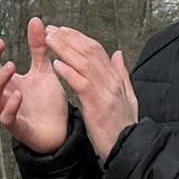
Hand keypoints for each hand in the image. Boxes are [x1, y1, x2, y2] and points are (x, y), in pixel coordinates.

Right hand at [0, 19, 70, 153]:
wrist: (60, 131)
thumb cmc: (48, 102)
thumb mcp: (44, 69)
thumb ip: (37, 47)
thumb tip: (35, 20)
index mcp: (7, 81)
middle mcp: (4, 94)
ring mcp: (8, 110)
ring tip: (11, 65)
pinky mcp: (17, 127)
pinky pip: (6, 117)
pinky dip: (10, 105)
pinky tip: (18, 94)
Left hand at [45, 24, 138, 162]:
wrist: (130, 148)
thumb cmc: (124, 127)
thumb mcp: (128, 97)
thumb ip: (122, 74)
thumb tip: (118, 54)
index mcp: (116, 78)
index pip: (97, 49)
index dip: (78, 38)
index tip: (63, 31)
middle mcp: (111, 81)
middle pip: (89, 51)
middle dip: (68, 38)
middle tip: (51, 30)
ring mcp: (105, 92)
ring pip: (84, 62)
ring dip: (64, 49)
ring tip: (49, 40)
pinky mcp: (97, 105)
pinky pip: (81, 83)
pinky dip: (68, 72)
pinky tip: (56, 65)